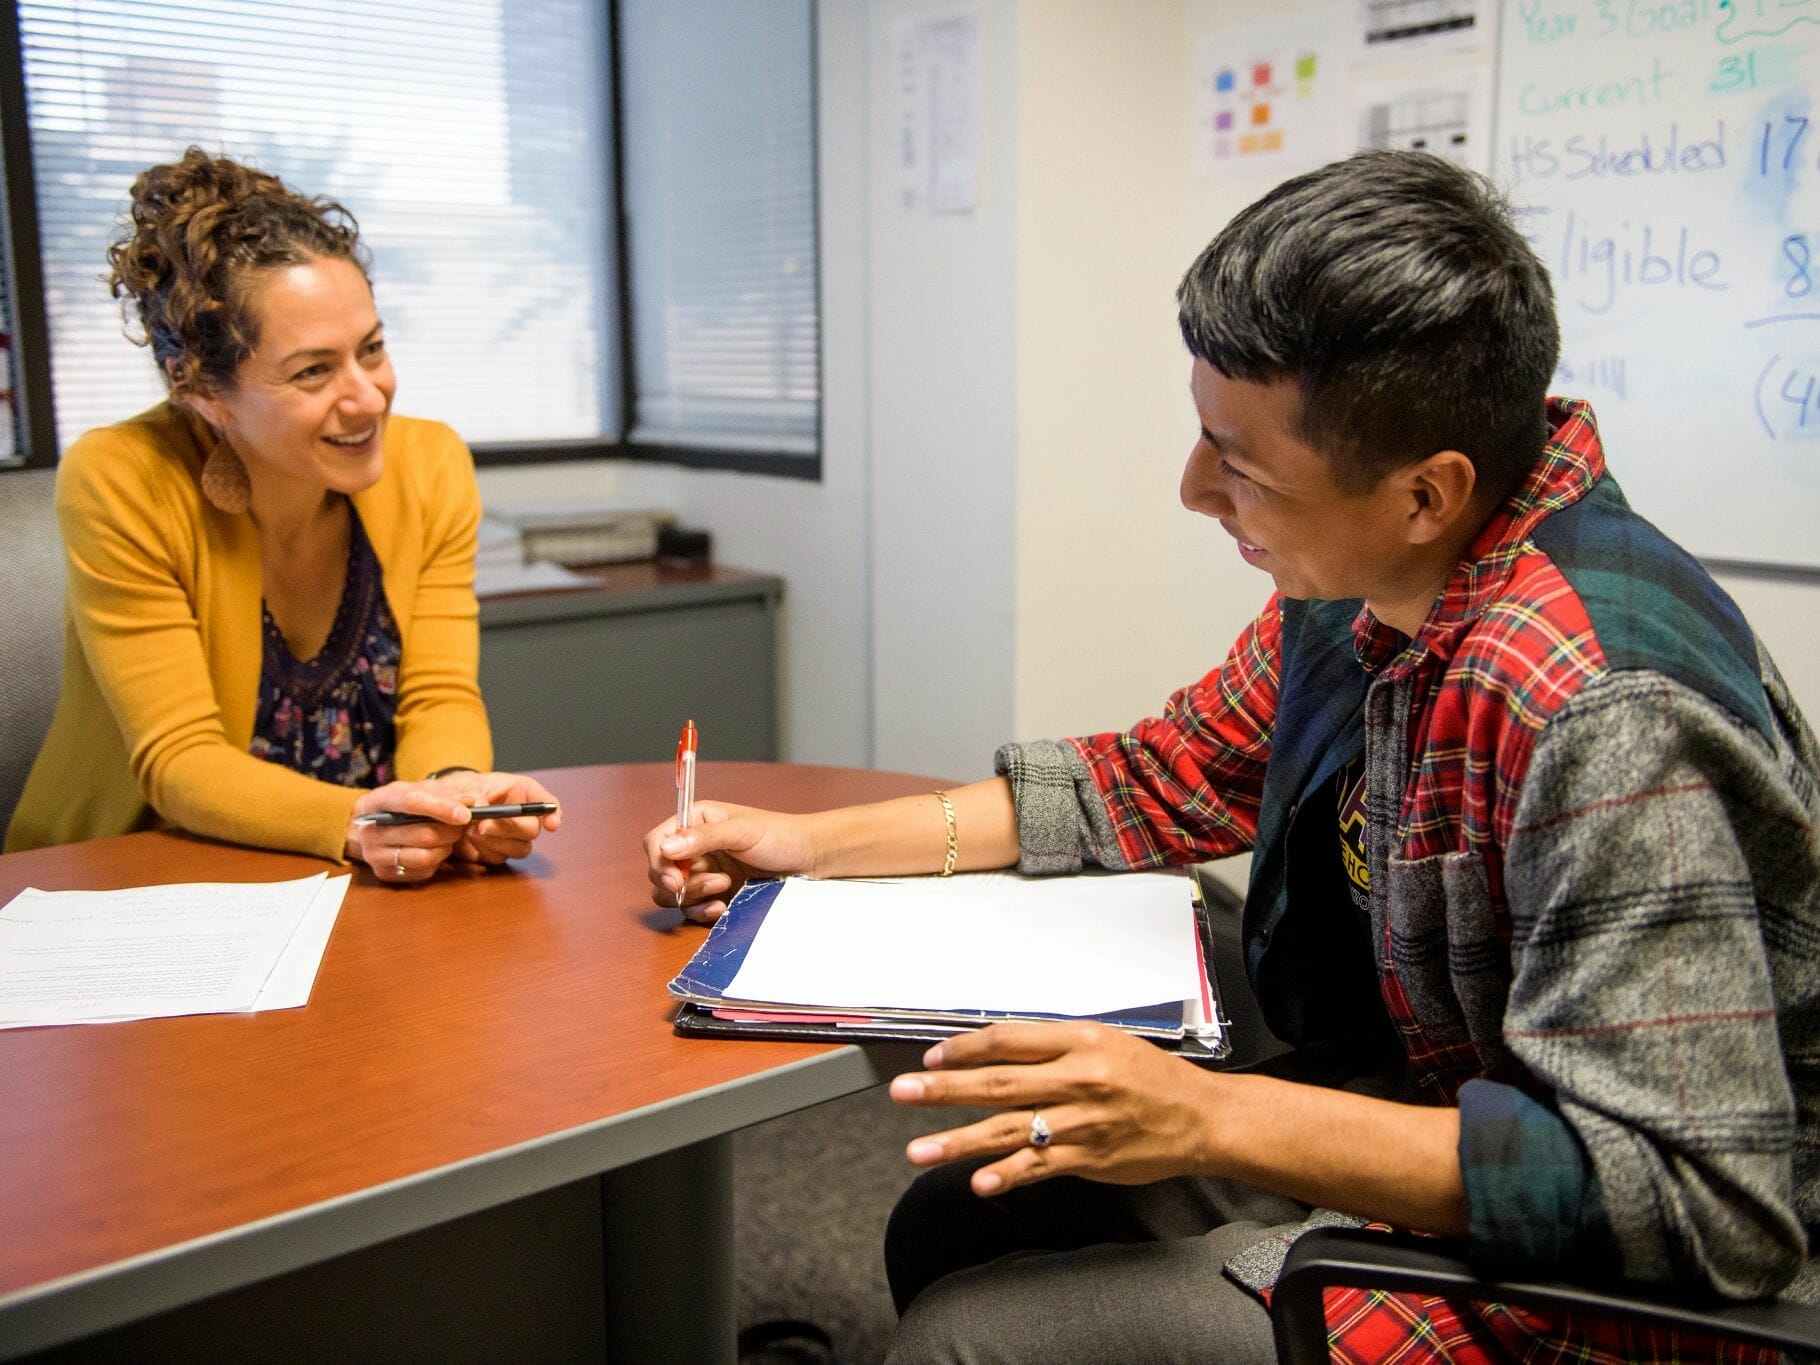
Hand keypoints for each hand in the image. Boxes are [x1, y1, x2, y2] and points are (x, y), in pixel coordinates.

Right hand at [347, 778, 478, 884]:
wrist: (374, 826)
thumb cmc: (401, 804)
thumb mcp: (418, 789)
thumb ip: (445, 793)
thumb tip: (469, 802)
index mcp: (376, 801)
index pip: (411, 802)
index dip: (442, 807)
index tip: (466, 814)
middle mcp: (369, 830)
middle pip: (423, 834)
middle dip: (451, 830)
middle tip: (463, 825)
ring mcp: (374, 855)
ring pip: (425, 856)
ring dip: (446, 847)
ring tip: (449, 837)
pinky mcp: (385, 873)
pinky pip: (422, 871)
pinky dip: (437, 860)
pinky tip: (437, 849)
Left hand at [433, 771, 561, 865]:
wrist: (441, 806)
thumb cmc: (461, 788)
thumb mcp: (468, 785)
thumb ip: (477, 796)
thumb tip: (479, 808)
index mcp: (522, 792)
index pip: (547, 803)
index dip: (553, 813)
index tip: (552, 825)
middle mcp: (522, 816)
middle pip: (531, 830)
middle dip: (508, 829)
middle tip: (483, 825)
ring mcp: (511, 837)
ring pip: (518, 849)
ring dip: (495, 842)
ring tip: (469, 831)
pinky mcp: (496, 851)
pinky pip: (498, 858)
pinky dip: (483, 851)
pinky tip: (468, 842)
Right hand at [643, 801, 818, 922]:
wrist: (808, 860)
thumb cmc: (779, 836)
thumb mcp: (742, 831)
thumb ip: (704, 837)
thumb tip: (666, 847)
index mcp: (695, 822)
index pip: (657, 842)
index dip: (658, 862)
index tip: (674, 880)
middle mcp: (693, 848)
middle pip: (659, 872)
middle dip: (679, 883)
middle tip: (715, 882)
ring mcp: (702, 873)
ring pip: (671, 895)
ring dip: (692, 897)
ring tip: (724, 888)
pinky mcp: (712, 896)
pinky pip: (690, 910)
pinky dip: (701, 911)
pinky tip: (721, 907)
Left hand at [887, 1021, 1218, 1195]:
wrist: (1200, 1117)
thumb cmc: (1151, 1077)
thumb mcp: (1104, 1041)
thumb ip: (1052, 1046)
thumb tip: (995, 1049)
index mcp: (1079, 1041)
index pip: (1008, 1040)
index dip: (965, 1049)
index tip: (932, 1058)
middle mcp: (1077, 1078)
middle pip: (998, 1082)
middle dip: (945, 1089)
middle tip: (904, 1091)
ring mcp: (1081, 1122)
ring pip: (1010, 1130)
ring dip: (959, 1141)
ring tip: (919, 1151)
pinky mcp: (1089, 1158)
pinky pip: (1040, 1167)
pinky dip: (1008, 1175)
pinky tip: (979, 1183)